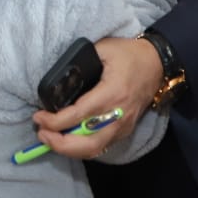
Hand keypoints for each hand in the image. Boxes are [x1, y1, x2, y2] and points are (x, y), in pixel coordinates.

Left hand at [32, 37, 163, 158]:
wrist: (158, 64)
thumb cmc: (129, 54)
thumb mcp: (103, 48)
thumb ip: (81, 62)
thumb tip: (59, 76)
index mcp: (112, 93)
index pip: (80, 115)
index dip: (56, 121)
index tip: (39, 116)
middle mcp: (118, 115)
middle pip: (87, 143)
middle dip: (60, 144)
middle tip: (41, 133)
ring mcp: (123, 126)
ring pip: (94, 149)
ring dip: (69, 150)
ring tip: (50, 139)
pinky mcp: (125, 130)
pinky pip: (101, 146)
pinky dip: (81, 148)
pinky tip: (67, 140)